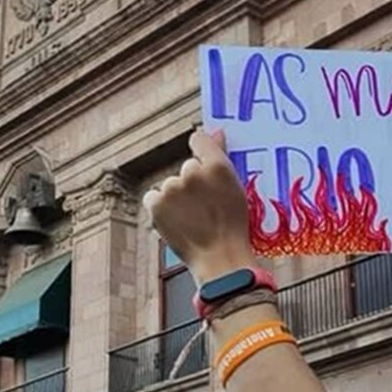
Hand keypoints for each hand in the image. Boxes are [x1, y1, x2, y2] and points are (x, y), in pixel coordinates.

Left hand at [143, 129, 257, 282]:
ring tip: (194, 220)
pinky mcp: (155, 205)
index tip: (204, 163)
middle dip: (193, 182)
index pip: (199, 140)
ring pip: (172, 185)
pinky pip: (154, 197)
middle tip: (206, 207)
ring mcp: (171, 189)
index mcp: (218, 167)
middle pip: (188, 168)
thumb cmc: (234, 227)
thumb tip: (215, 131)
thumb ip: (222, 158)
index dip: (201, 150)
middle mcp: (192, 173)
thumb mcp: (237, 190)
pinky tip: (178, 221)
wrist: (220, 260)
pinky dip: (162, 207)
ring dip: (178, 197)